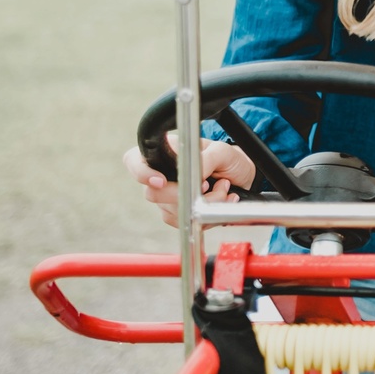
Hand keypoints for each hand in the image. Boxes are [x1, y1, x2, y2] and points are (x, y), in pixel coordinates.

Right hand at [121, 133, 255, 227]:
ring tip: (224, 188)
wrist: (242, 177)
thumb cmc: (229, 159)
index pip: (133, 160)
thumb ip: (206, 159)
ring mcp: (166, 197)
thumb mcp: (223, 152)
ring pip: (172, 210)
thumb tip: (194, 173)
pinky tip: (222, 200)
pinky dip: (206, 215)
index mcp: (165, 153)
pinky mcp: (176, 214)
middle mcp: (160, 175)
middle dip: (184, 194)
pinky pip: (184, 222)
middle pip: (152, 193)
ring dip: (204, 203)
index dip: (141, 173)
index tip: (161, 181)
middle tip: (208, 185)